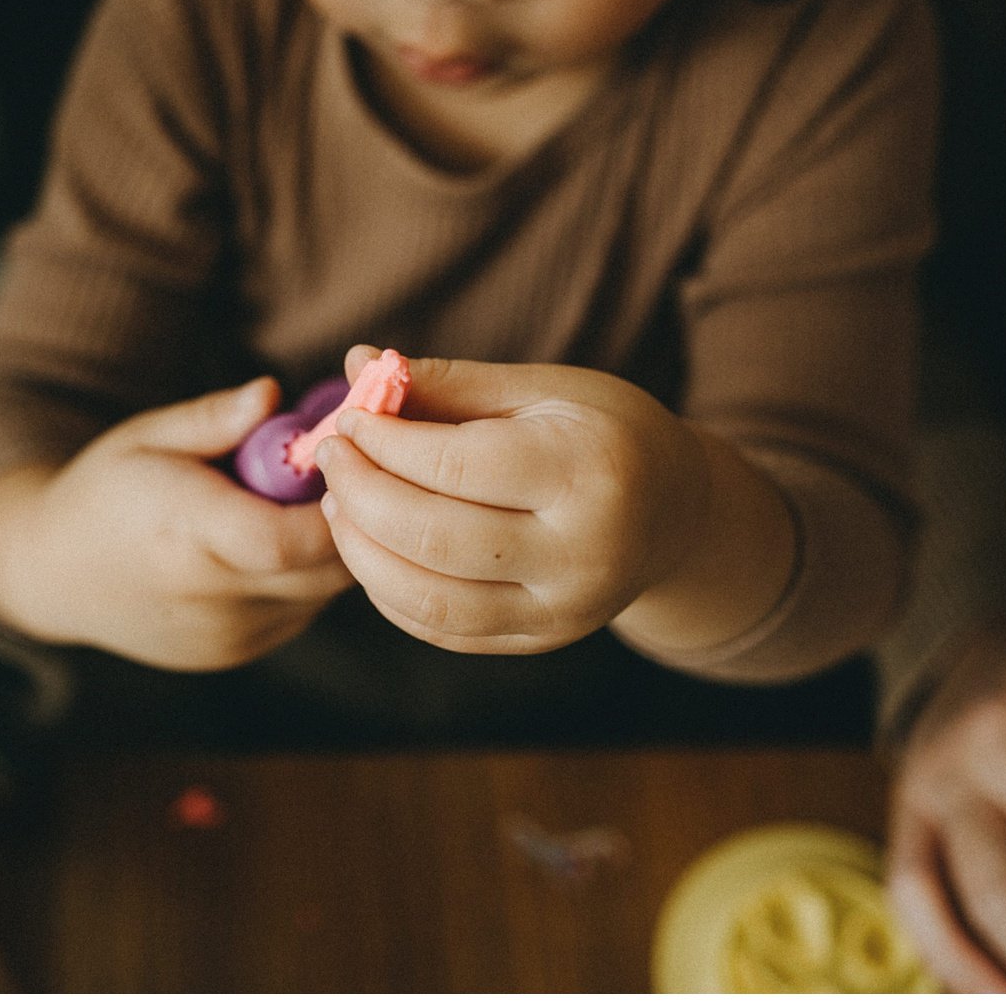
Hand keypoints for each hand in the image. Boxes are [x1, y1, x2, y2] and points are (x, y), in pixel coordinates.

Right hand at [0, 377, 354, 669]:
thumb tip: (273, 395)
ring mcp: (227, 635)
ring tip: (290, 506)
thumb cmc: (105, 491)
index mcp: (183, 535)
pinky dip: (304, 577)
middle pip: (324, 570)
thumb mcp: (148, 436)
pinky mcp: (236, 654)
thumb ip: (215, 419)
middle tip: (330, 474)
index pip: (285, 540)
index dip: (331, 503)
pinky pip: (300, 611)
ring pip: (321, 594)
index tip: (341, 461)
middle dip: (347, 519)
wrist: (55, 575)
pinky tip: (270, 546)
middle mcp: (210, 597)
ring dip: (329, 548)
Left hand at [315, 347, 769, 653]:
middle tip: (330, 458)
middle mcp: (581, 553)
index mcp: (588, 472)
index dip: (386, 443)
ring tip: (338, 503)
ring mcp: (563, 610)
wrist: (675, 513)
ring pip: (430, 599)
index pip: (457, 466)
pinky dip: (389, 590)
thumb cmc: (602, 433)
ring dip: (362, 551)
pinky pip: (443, 628)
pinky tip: (370, 546)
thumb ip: (452, 383)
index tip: (350, 419)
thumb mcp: (543, 389)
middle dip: (362, 496)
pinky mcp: (540, 640)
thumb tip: (356, 365)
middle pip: (435, 539)